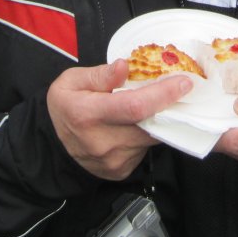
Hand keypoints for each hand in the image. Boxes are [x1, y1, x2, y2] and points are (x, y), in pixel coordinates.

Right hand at [47, 59, 191, 179]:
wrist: (54, 146)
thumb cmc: (65, 107)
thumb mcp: (71, 81)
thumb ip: (99, 74)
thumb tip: (124, 66)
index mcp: (87, 114)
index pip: (135, 106)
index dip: (163, 94)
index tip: (183, 83)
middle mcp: (102, 141)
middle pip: (149, 123)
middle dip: (168, 105)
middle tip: (177, 88)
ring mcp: (113, 160)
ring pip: (150, 137)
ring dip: (158, 119)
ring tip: (155, 103)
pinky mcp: (121, 170)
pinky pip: (145, 149)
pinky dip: (146, 134)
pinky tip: (138, 123)